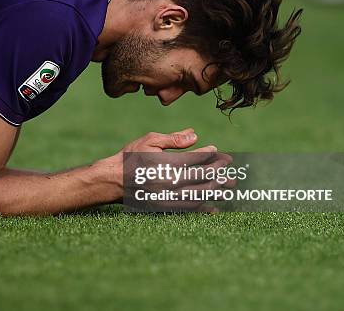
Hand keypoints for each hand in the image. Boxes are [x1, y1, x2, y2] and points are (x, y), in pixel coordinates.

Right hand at [97, 128, 236, 211]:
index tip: (219, 152)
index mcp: (167, 163)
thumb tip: (195, 135)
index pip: (196, 159)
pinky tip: (214, 208)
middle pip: (202, 177)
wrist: (114, 181)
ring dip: (216, 190)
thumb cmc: (131, 157)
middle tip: (230, 169)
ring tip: (229, 187)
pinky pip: (189, 209)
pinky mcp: (165, 206)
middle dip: (218, 172)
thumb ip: (173, 139)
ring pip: (199, 194)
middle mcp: (170, 181)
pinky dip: (203, 208)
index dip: (211, 155)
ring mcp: (168, 196)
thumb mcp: (150, 141)